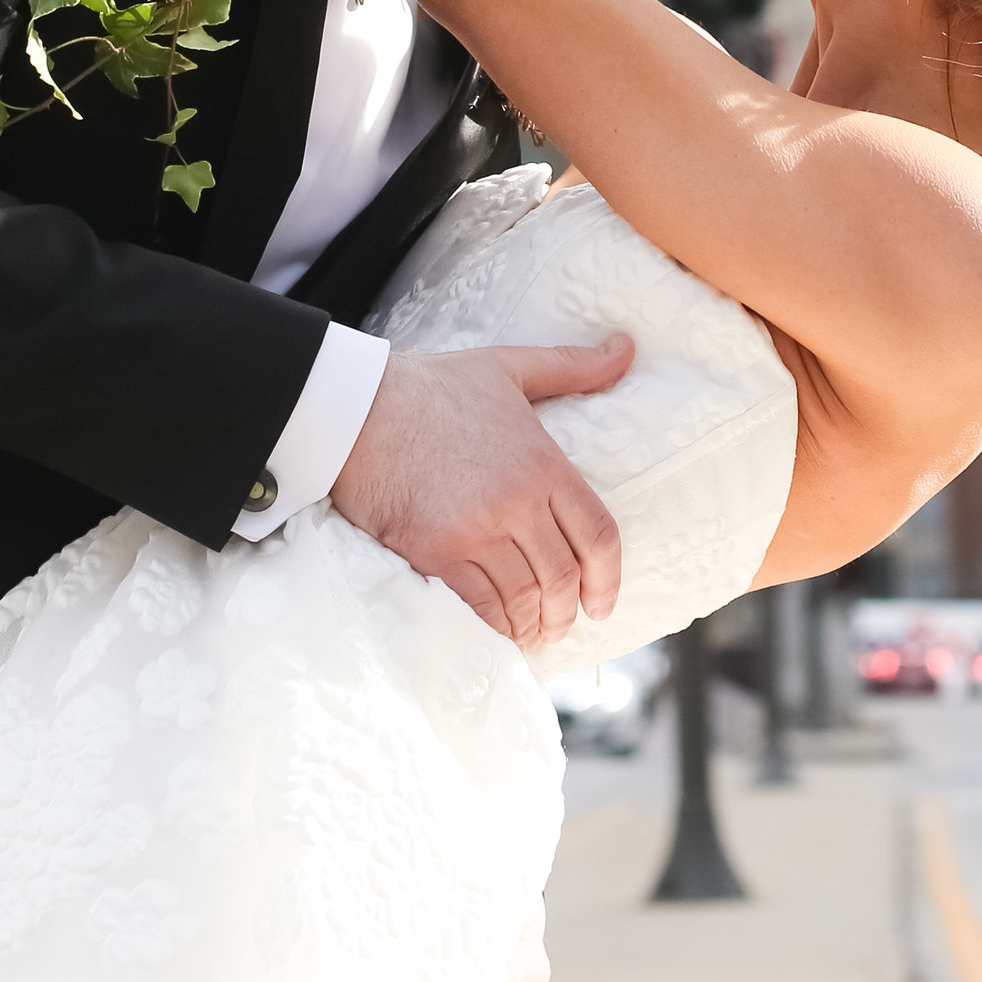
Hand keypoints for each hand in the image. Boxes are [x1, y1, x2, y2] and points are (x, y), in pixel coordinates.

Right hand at [332, 339, 629, 645]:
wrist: (357, 406)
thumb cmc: (433, 386)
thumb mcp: (509, 367)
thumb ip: (572, 367)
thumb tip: (625, 348)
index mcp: (544, 462)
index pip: (598, 535)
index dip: (608, 579)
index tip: (603, 603)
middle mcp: (518, 502)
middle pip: (562, 575)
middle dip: (567, 609)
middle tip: (562, 623)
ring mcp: (477, 531)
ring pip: (524, 595)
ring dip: (533, 623)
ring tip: (532, 633)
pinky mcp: (437, 552)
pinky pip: (480, 605)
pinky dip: (496, 626)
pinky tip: (499, 631)